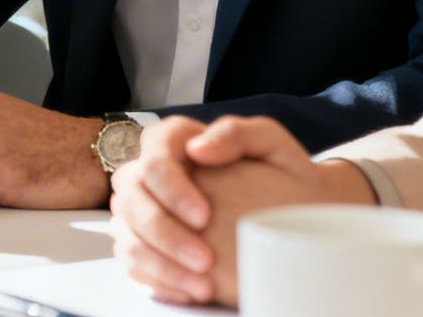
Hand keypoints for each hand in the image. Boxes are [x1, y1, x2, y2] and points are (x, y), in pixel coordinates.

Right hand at [110, 115, 375, 306]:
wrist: (296, 212)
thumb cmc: (283, 176)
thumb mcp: (271, 144)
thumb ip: (237, 132)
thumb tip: (197, 148)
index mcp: (175, 141)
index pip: (153, 156)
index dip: (171, 187)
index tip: (204, 217)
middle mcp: (151, 173)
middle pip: (131, 196)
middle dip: (164, 232)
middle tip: (205, 260)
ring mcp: (142, 208)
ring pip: (127, 233)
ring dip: (161, 262)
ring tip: (203, 285)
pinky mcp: (145, 241)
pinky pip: (133, 262)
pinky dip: (159, 279)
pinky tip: (192, 290)